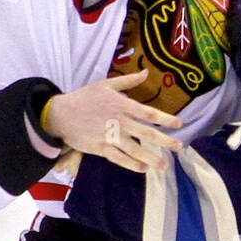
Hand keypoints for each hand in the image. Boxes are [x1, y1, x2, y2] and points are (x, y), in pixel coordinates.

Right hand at [42, 72, 182, 173]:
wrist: (61, 114)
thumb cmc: (84, 97)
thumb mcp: (106, 84)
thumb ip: (128, 81)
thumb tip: (147, 72)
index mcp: (122, 105)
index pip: (149, 113)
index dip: (166, 119)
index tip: (179, 124)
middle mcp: (119, 121)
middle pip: (146, 133)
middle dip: (165, 141)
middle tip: (179, 148)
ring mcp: (110, 136)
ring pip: (135, 149)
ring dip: (151, 158)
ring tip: (164, 166)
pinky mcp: (100, 148)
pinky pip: (119, 158)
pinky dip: (131, 164)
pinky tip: (143, 168)